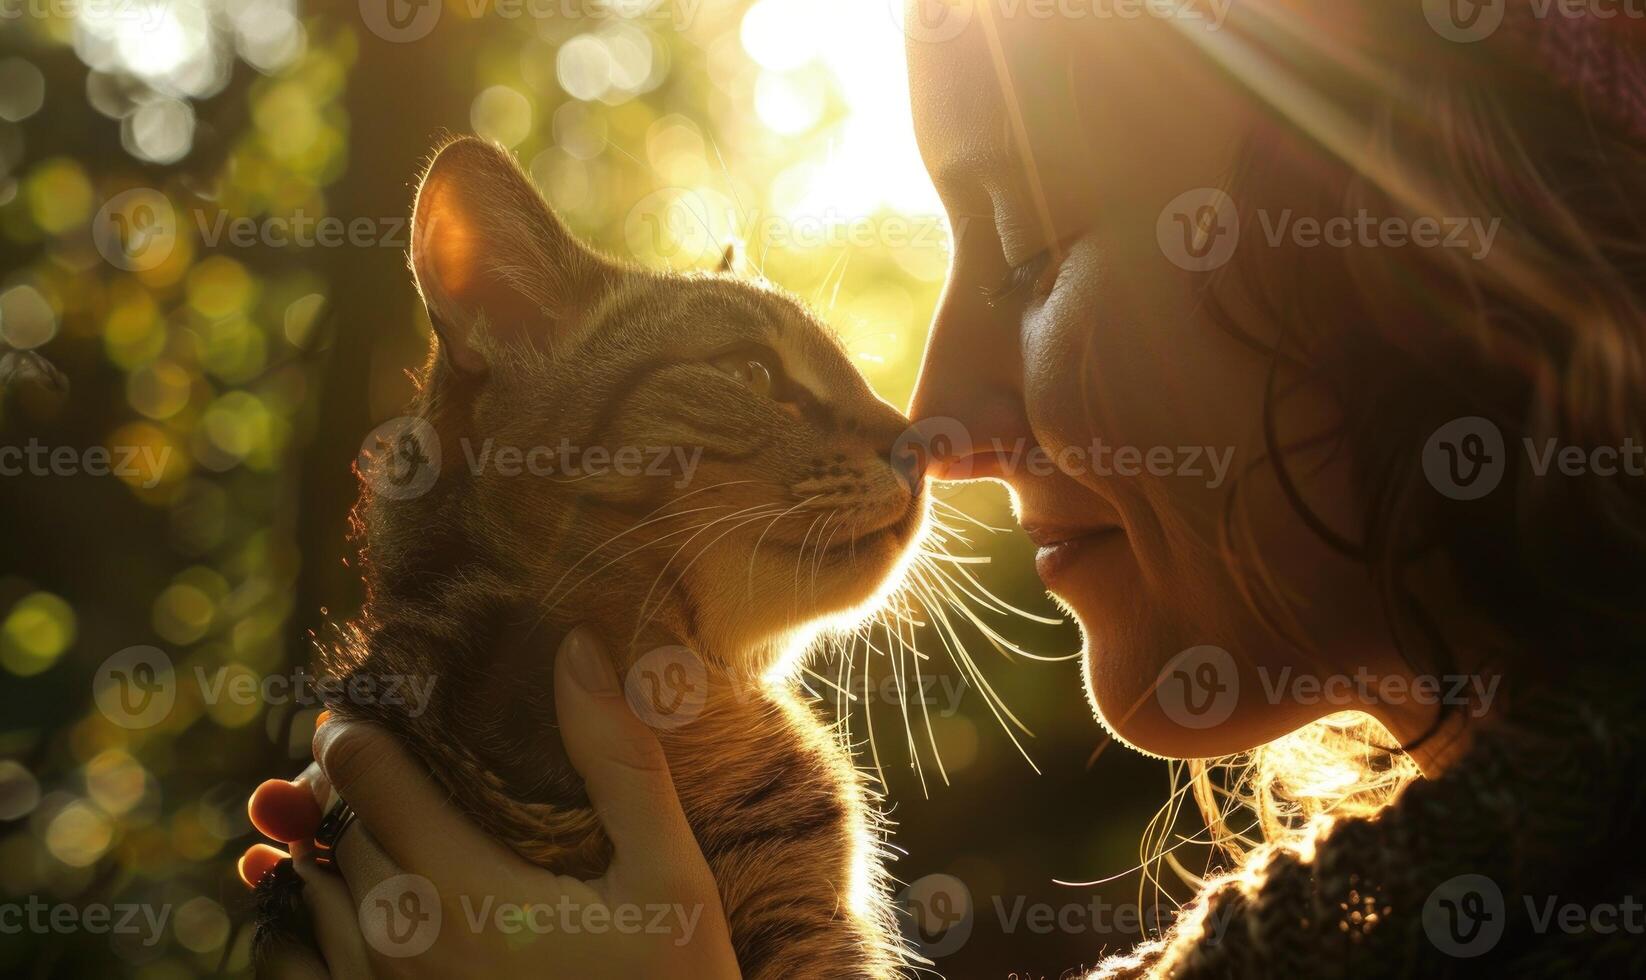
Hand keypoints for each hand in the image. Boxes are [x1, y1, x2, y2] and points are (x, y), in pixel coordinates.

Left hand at [241, 627, 739, 978]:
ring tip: (360, 816)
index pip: (365, 774)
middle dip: (347, 781)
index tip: (371, 702)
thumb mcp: (668, 874)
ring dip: (324, 846)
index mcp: (462, 892)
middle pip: (334, 828)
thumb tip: (577, 646)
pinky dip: (291, 925)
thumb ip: (618, 762)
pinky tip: (324, 900)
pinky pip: (291, 968)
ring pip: (308, 893)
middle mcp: (401, 946)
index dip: (356, 725)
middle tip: (382, 753)